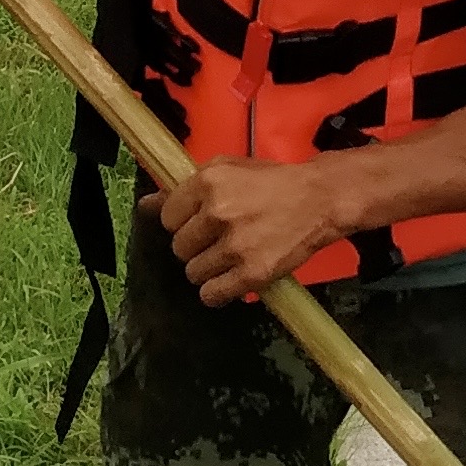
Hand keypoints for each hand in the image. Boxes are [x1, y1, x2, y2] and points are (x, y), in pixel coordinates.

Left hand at [152, 158, 345, 305]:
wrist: (319, 199)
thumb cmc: (272, 183)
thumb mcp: (228, 170)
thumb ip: (185, 188)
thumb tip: (146, 204)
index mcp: (209, 181)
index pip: (167, 217)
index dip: (183, 221)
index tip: (200, 221)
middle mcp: (218, 212)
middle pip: (179, 247)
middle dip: (197, 245)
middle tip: (220, 238)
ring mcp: (235, 245)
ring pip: (193, 272)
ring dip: (209, 268)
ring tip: (231, 256)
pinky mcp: (251, 273)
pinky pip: (211, 295)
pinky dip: (218, 291)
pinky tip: (232, 277)